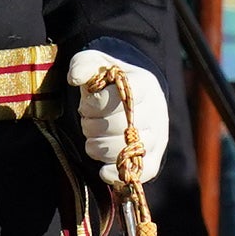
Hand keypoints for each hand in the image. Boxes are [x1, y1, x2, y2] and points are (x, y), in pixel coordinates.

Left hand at [67, 51, 169, 185]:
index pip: (118, 99)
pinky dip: (116, 173)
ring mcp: (158, 136)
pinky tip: (103, 169)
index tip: (87, 102)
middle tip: (88, 119)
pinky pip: (139, 173)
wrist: (131, 93)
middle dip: (92, 125)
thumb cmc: (110, 79)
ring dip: (97, 147)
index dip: (95, 104)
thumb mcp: (96, 62)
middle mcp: (157, 111)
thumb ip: (84, 65)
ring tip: (94, 136)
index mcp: (144, 84)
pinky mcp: (155, 157)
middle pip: (117, 127)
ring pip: (122, 151)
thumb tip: (75, 78)